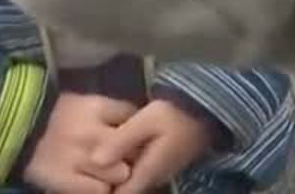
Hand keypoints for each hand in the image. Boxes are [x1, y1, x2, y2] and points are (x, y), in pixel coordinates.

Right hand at [21, 93, 136, 193]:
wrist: (13, 134)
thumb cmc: (54, 118)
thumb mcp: (83, 103)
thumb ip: (110, 113)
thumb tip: (138, 123)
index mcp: (94, 107)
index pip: (133, 116)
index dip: (136, 127)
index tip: (135, 133)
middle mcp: (90, 133)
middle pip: (131, 148)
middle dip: (131, 153)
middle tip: (126, 157)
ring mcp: (78, 159)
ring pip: (120, 174)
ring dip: (117, 175)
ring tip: (108, 173)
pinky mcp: (65, 181)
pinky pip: (100, 191)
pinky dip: (100, 189)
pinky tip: (93, 183)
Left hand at [90, 98, 216, 192]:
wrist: (206, 109)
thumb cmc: (176, 113)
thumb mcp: (147, 121)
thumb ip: (121, 140)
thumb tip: (94, 161)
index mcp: (147, 172)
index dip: (102, 190)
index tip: (89, 179)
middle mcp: (153, 178)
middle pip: (123, 189)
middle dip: (106, 182)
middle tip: (88, 167)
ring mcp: (158, 172)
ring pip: (130, 181)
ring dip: (115, 175)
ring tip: (98, 159)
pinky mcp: (161, 163)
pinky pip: (137, 172)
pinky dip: (124, 166)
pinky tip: (115, 151)